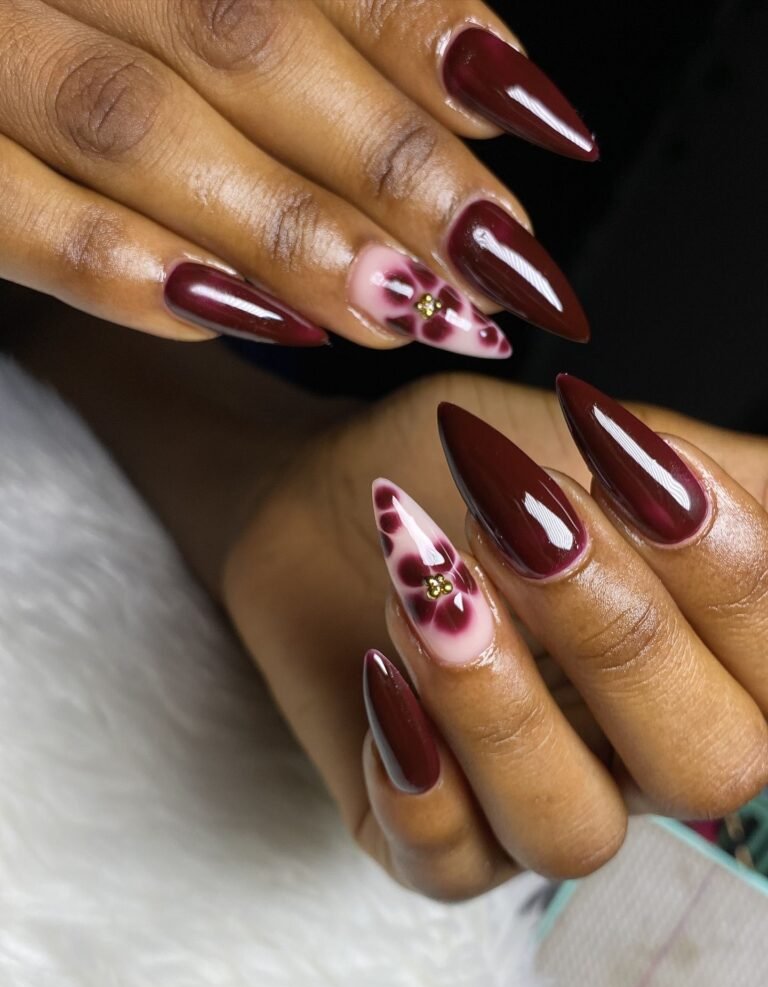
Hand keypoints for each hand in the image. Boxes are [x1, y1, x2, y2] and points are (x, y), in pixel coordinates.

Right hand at [0, 0, 593, 353]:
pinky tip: (243, 323)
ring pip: (134, 126)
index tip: (548, 129)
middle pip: (241, 38)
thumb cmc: (106, 36)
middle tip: (491, 266)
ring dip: (280, 230)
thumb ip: (331, 30)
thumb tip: (484, 97)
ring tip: (397, 312)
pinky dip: (129, 274)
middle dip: (385, 161)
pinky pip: (17, 215)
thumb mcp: (201, 12)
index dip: (433, 41)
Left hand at [224, 372, 767, 899]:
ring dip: (498, 701)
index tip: (617, 453)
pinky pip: (443, 862)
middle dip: (615, 631)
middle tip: (514, 519)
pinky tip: (380, 668)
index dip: (720, 568)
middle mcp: (635, 754)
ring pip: (573, 833)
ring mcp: (534, 803)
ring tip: (430, 591)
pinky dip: (415, 769)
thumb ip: (704, 477)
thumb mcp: (598, 443)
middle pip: (705, 769)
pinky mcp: (429, 836)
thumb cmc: (474, 472)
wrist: (343, 492)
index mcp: (704, 667)